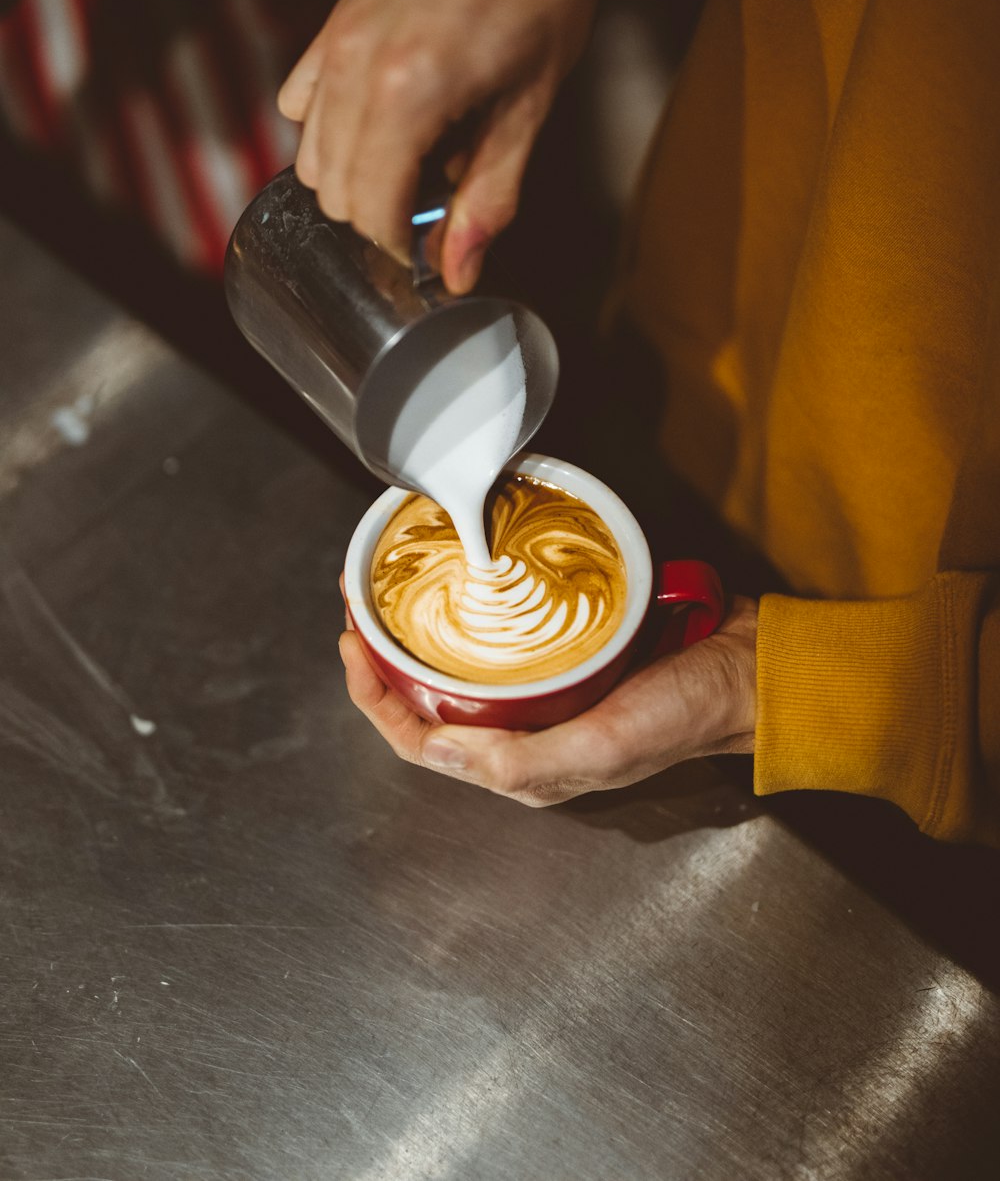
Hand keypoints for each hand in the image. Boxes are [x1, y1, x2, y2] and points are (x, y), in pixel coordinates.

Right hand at [278, 0, 643, 292]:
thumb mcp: (530, 107)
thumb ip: (489, 197)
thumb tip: (459, 271)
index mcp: (409, 91)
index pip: (371, 209)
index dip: (400, 246)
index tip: (430, 252)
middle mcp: (357, 64)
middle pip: (332, 189)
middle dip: (379, 216)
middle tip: (434, 210)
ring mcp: (338, 36)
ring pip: (310, 151)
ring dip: (356, 178)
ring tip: (419, 164)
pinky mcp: (337, 17)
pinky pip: (303, 100)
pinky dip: (332, 131)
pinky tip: (386, 125)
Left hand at [340, 598, 756, 805]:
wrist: (748, 672)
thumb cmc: (687, 714)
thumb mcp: (605, 745)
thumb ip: (522, 760)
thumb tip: (437, 746)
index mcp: (523, 768)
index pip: (421, 741)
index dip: (373, 699)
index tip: (352, 644)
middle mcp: (525, 734)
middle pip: (428, 703)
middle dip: (382, 660)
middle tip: (358, 608)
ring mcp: (544, 693)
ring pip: (458, 670)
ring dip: (417, 636)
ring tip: (390, 594)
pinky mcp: (567, 654)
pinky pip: (500, 639)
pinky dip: (469, 616)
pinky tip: (460, 585)